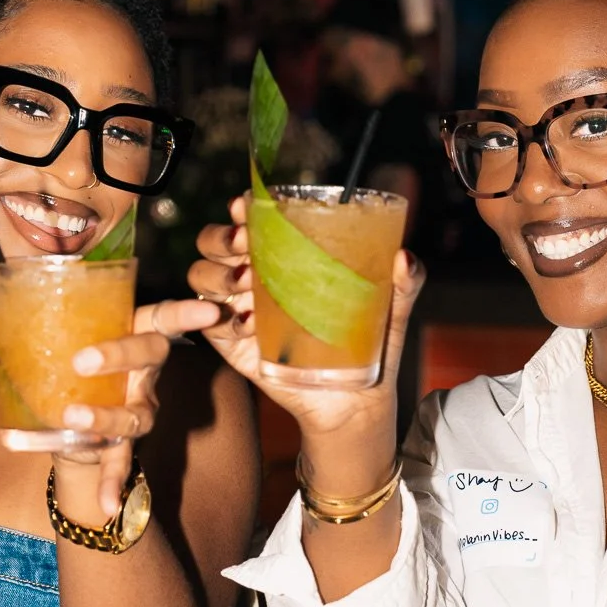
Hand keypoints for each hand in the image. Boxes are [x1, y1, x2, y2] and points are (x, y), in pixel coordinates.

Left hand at [0, 296, 220, 516]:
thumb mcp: (15, 354)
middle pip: (150, 354)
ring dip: (108, 415)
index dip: (186, 312)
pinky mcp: (121, 444)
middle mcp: (141, 371)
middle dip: (121, 354)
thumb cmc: (44, 367)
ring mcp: (137, 408)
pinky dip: (112, 482)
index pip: (162, 317)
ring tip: (74, 418)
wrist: (53, 422)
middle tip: (82, 360)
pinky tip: (106, 504)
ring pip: (137, 411)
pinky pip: (121, 462)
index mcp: (124, 332)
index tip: (209, 311)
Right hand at [188, 195, 425, 441]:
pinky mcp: (234, 346)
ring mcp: (239, 311)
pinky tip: (246, 322)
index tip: (246, 205)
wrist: (355, 401)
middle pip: (214, 244)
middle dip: (220, 237)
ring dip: (216, 274)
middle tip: (244, 244)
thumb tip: (404, 257)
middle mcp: (255, 278)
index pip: (251, 222)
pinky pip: (208, 325)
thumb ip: (404, 282)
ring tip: (246, 283)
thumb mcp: (390, 309)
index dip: (241, 209)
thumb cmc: (368, 345)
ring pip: (202, 277)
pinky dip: (220, 318)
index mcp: (286, 258)